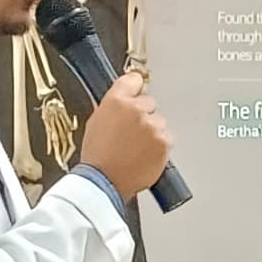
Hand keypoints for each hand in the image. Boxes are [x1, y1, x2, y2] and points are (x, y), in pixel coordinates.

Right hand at [79, 73, 171, 200]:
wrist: (104, 182)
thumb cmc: (97, 156)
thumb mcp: (96, 121)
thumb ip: (113, 106)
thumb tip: (125, 100)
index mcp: (116, 100)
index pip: (134, 80)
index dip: (135, 88)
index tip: (136, 91)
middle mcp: (137, 109)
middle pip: (149, 102)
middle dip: (143, 114)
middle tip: (131, 132)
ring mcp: (153, 126)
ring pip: (159, 121)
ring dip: (152, 131)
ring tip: (136, 148)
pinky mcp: (164, 142)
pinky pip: (166, 138)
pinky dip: (159, 145)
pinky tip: (144, 154)